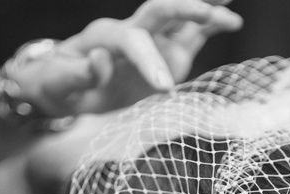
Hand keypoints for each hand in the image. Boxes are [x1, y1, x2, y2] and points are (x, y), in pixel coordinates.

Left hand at [10, 0, 241, 117]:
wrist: (65, 85)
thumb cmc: (58, 86)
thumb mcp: (59, 85)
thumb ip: (79, 74)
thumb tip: (103, 59)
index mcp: (104, 37)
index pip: (132, 40)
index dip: (149, 60)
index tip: (164, 88)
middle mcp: (132, 30)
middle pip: (159, 11)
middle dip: (183, 10)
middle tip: (207, 13)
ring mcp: (153, 40)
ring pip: (180, 17)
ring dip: (204, 8)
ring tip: (231, 15)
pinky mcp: (168, 53)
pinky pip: (192, 34)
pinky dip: (210, 25)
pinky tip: (230, 19)